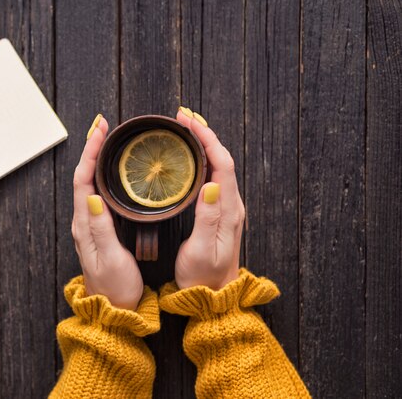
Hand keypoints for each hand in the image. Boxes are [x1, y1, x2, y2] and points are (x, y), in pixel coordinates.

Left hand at [71, 115, 143, 309]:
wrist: (114, 310)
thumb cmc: (114, 287)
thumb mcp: (109, 258)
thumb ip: (102, 228)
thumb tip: (93, 196)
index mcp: (85, 224)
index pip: (83, 179)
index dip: (90, 152)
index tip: (100, 130)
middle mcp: (84, 221)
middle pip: (84, 175)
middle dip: (92, 148)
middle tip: (104, 126)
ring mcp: (90, 224)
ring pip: (90, 182)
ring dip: (97, 158)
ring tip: (107, 139)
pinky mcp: (99, 229)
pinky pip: (98, 193)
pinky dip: (104, 175)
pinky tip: (114, 171)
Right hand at [173, 108, 243, 289]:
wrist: (213, 298)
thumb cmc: (203, 278)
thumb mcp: (202, 250)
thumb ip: (207, 217)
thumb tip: (211, 183)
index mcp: (228, 211)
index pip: (222, 164)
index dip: (207, 138)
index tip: (188, 122)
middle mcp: (231, 205)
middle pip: (222, 159)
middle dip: (204, 133)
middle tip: (183, 116)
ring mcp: (226, 208)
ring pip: (219, 166)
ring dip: (204, 143)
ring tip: (185, 128)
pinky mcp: (219, 213)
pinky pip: (214, 176)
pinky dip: (202, 159)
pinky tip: (190, 157)